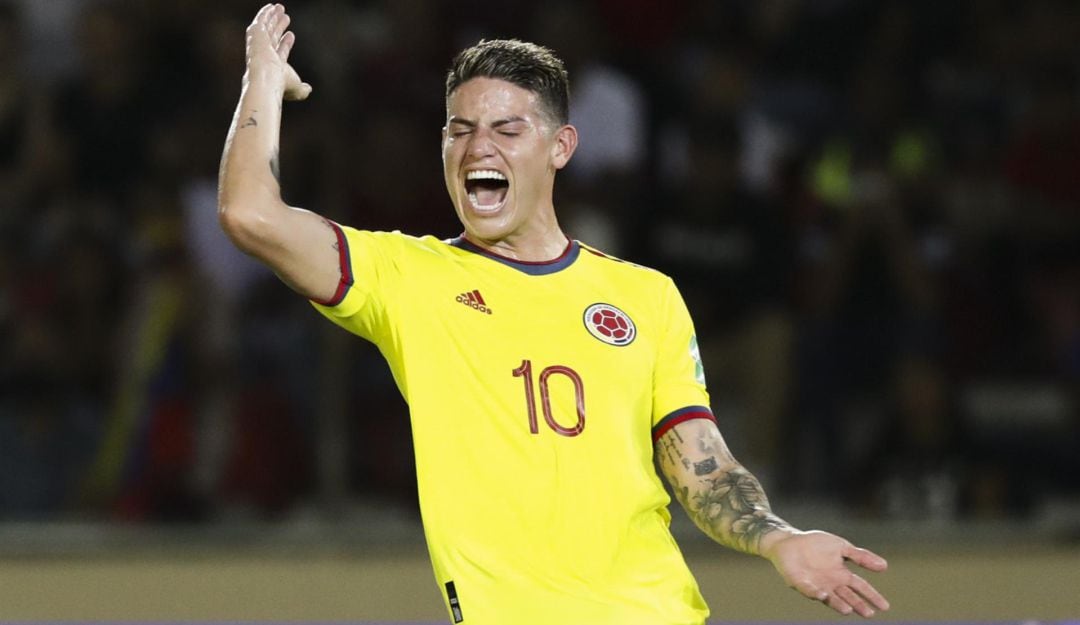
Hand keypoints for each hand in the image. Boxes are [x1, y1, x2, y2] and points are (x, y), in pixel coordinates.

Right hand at [245, 3, 311, 100]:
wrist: (265, 78)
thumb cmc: (281, 85)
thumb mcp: (297, 89)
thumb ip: (303, 90)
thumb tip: (308, 89)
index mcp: (273, 66)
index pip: (280, 51)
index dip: (286, 43)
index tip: (291, 35)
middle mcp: (264, 54)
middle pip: (273, 37)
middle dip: (279, 27)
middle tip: (286, 18)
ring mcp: (258, 44)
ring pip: (267, 28)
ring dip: (273, 18)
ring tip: (281, 8)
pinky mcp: (255, 34)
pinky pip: (260, 20)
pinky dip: (265, 13)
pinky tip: (271, 7)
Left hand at [762, 530, 889, 616]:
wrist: (789, 541)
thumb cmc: (815, 544)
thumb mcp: (842, 547)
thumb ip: (861, 556)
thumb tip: (884, 566)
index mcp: (841, 575)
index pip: (861, 587)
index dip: (872, 596)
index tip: (885, 607)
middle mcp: (831, 584)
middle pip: (848, 597)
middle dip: (858, 605)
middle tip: (869, 614)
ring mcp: (816, 585)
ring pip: (830, 598)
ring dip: (839, 604)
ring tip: (848, 610)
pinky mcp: (800, 583)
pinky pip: (809, 590)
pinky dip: (816, 593)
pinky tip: (823, 594)